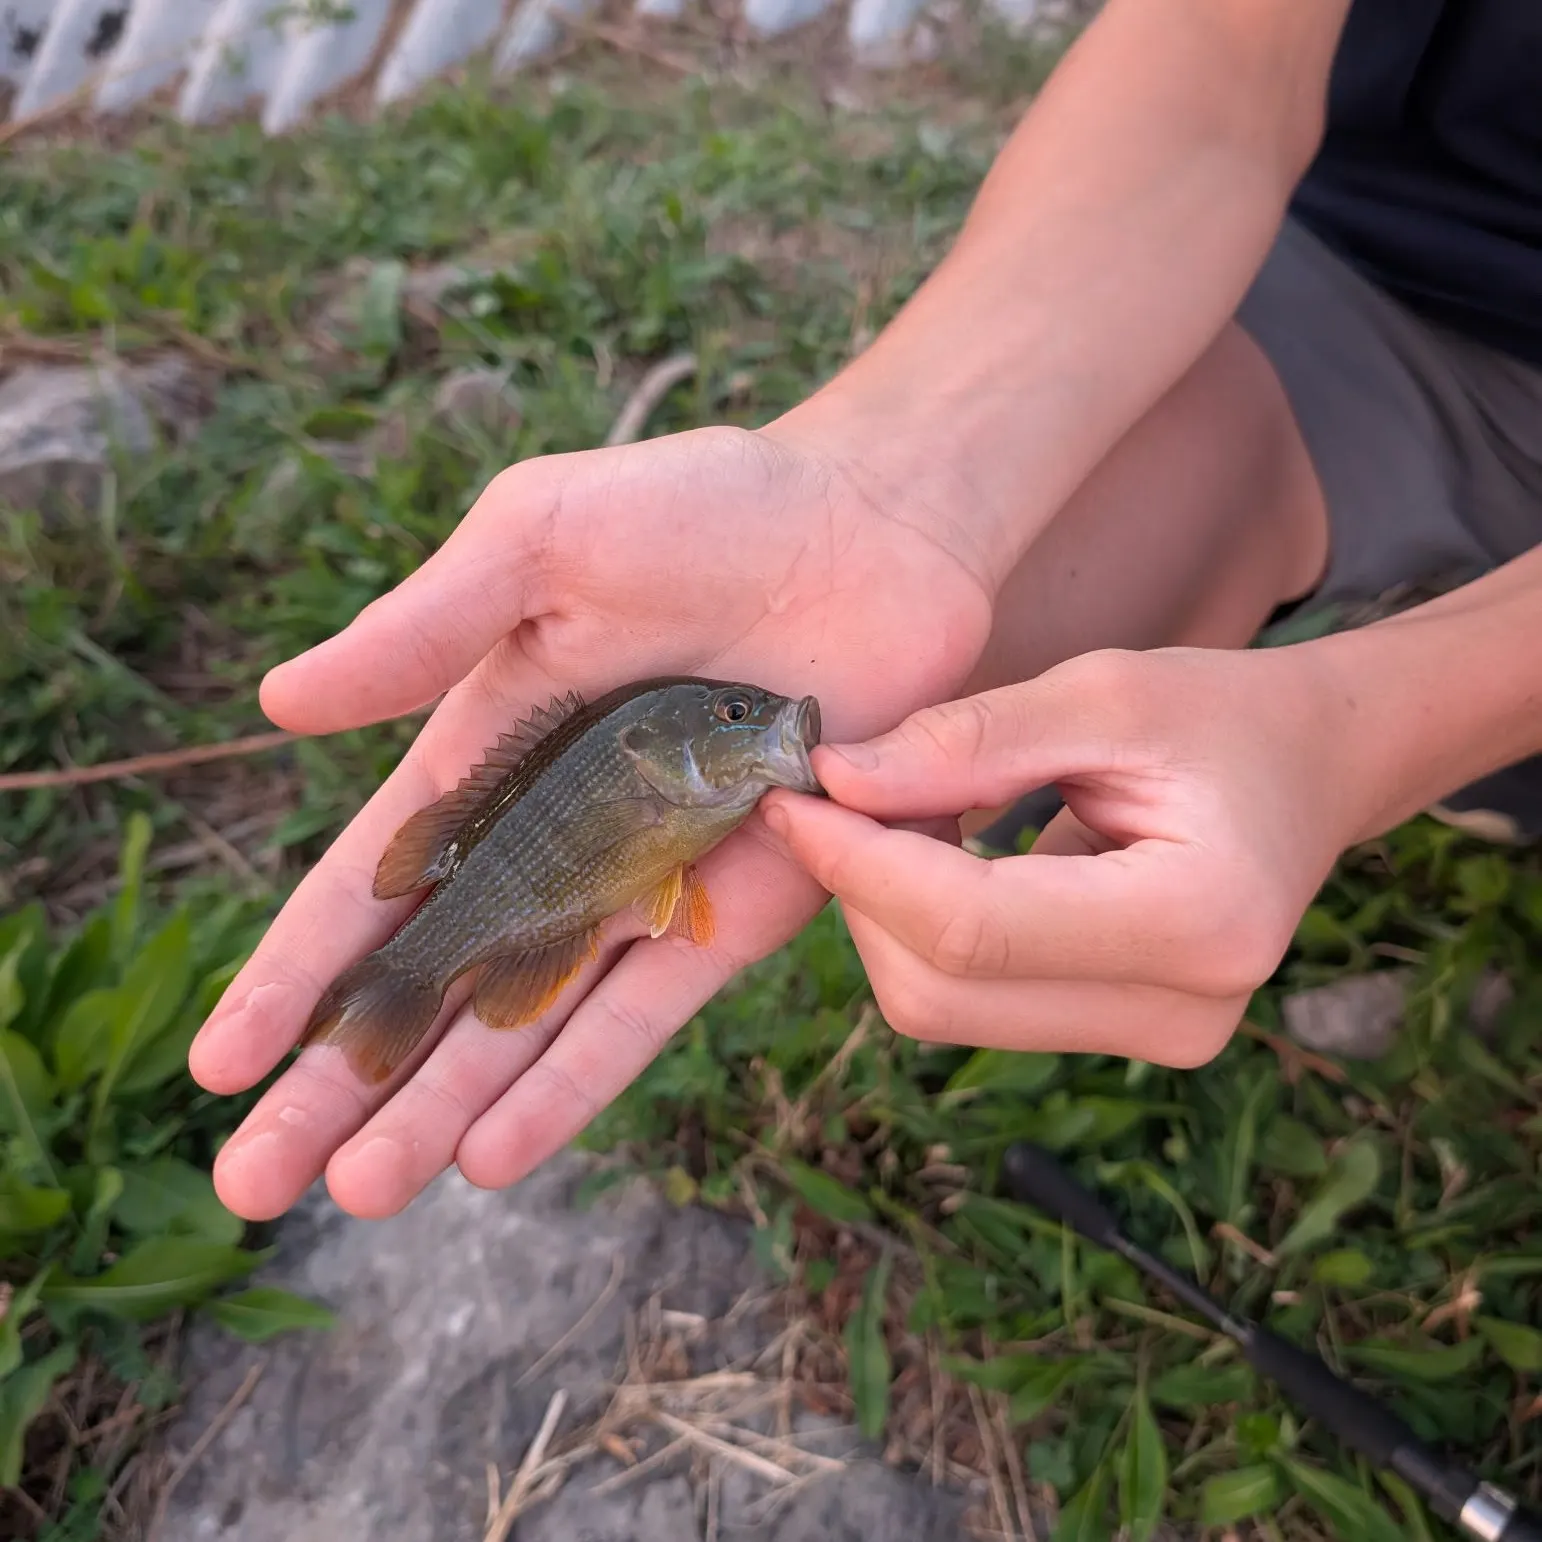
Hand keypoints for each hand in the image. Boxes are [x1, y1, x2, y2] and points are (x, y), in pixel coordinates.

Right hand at [190, 422, 994, 1219]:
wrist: (874, 529)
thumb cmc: (706, 508)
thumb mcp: (543, 537)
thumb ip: (426, 628)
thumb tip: (279, 705)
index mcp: (492, 752)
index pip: (372, 884)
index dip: (297, 972)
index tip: (218, 1063)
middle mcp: (558, 836)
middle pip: (433, 979)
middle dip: (345, 1079)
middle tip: (257, 1184)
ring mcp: (646, 882)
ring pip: (525, 1019)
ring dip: (442, 1106)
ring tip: (359, 1196)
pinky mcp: (738, 908)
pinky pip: (647, 1011)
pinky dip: (575, 1080)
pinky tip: (497, 1155)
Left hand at [763, 644, 1371, 1066]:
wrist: (1311, 770)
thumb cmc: (1219, 715)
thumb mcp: (1102, 694)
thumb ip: (966, 743)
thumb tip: (834, 779)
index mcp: (1197, 921)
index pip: (970, 927)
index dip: (858, 865)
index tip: (790, 797)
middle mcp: (1182, 1012)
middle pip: (938, 988)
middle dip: (861, 892)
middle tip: (844, 792)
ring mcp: (1154, 1041)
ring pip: (940, 1005)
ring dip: (886, 912)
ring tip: (908, 813)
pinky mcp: (1120, 1037)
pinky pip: (972, 1001)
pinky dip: (925, 930)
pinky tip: (941, 855)